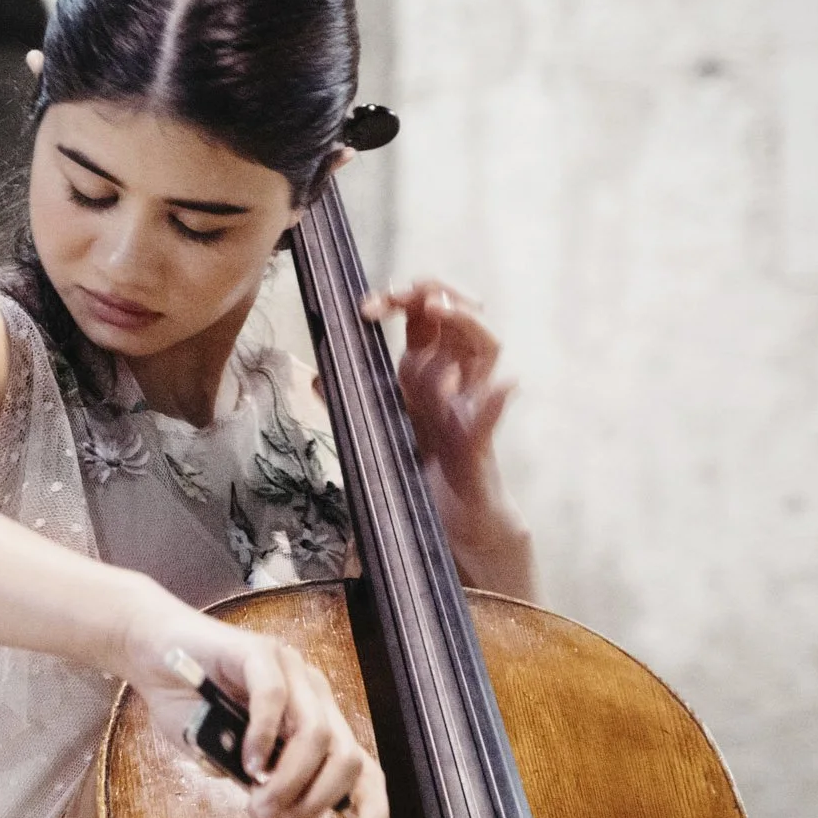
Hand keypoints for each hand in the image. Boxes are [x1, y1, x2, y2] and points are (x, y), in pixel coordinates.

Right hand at [120, 599, 390, 817]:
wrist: (148, 650)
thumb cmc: (187, 702)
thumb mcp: (227, 756)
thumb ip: (254, 779)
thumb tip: (278, 814)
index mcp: (315, 720)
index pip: (361, 765)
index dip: (372, 804)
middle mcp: (313, 695)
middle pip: (347, 757)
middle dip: (315, 803)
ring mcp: (290, 670)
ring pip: (316, 735)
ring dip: (287, 781)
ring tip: (255, 802)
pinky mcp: (259, 653)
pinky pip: (274, 700)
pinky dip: (262, 738)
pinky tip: (246, 760)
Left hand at [362, 280, 535, 596]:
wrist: (442, 524)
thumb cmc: (413, 470)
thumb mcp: (375, 427)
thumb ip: (352, 399)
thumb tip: (315, 378)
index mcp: (426, 371)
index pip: (423, 316)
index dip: (400, 298)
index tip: (366, 305)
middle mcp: (453, 378)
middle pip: (459, 316)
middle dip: (432, 294)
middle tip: (402, 295)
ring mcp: (470, 406)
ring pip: (487, 349)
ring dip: (466, 323)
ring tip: (440, 309)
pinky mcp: (477, 445)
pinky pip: (491, 418)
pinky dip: (496, 400)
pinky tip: (503, 385)